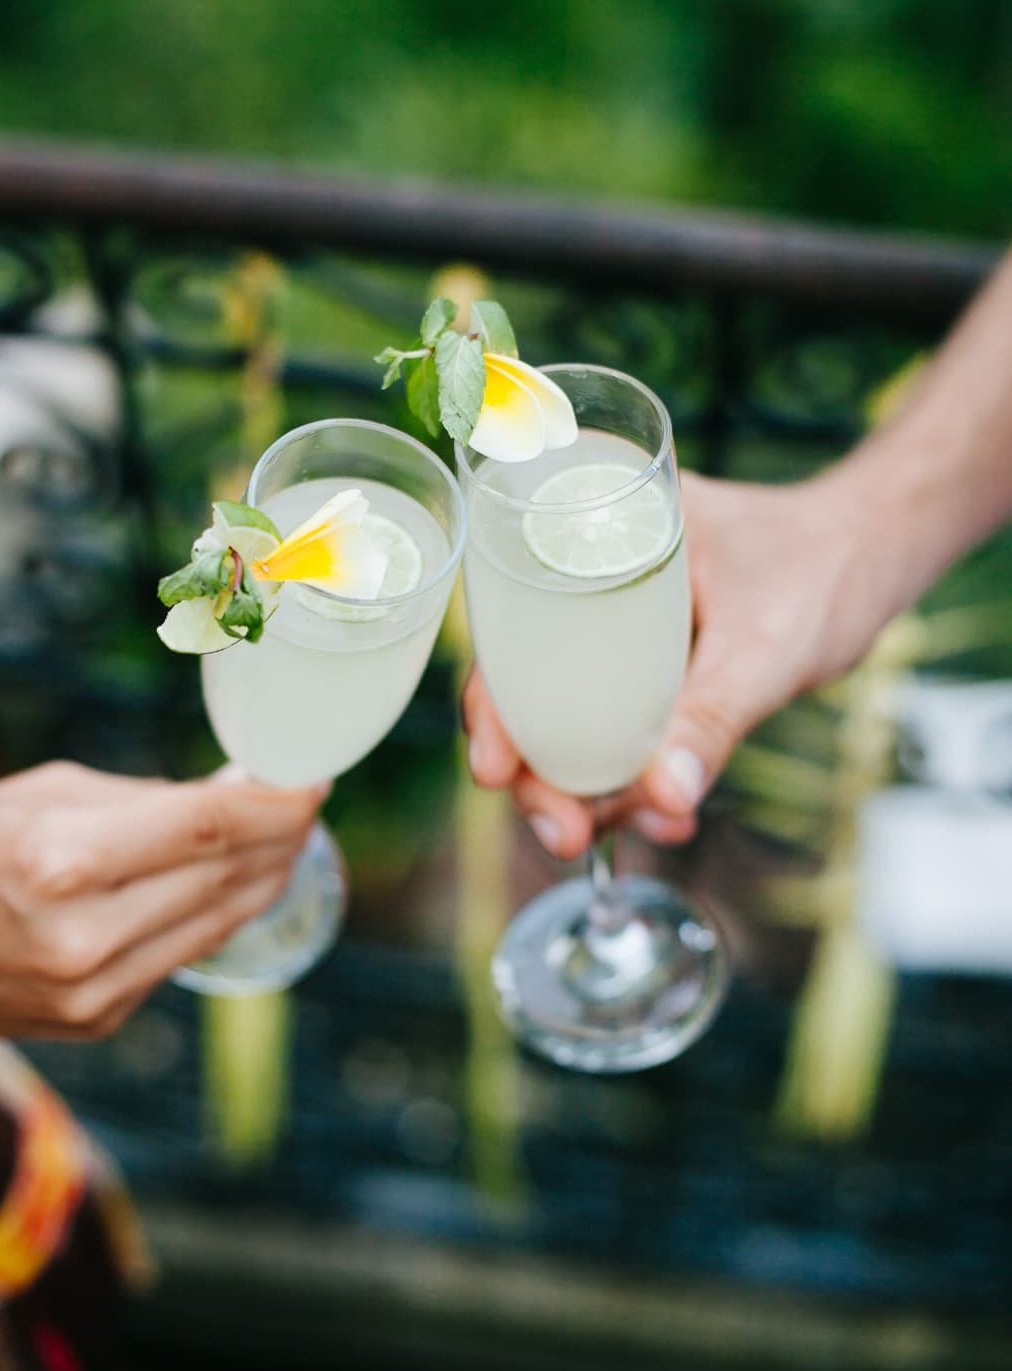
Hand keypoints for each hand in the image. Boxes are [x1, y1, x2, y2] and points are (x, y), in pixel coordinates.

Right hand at [0, 761, 325, 1041]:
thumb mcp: (42, 792)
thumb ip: (146, 798)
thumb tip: (236, 793)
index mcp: (62, 860)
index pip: (209, 826)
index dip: (276, 801)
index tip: (315, 778)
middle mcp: (85, 937)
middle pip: (225, 876)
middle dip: (281, 834)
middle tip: (307, 799)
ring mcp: (95, 991)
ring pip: (219, 923)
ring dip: (264, 876)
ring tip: (284, 836)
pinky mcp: (101, 1021)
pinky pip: (182, 955)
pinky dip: (214, 913)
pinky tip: (228, 882)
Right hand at [465, 468, 885, 856]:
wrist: (878, 549)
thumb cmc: (828, 565)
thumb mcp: (769, 645)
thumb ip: (715, 719)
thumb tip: (664, 800)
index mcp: (595, 536)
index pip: (512, 626)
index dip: (492, 703)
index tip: (495, 770)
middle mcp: (591, 577)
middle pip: (529, 686)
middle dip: (539, 772)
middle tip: (566, 834)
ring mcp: (618, 625)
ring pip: (571, 716)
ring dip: (588, 787)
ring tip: (642, 830)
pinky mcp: (649, 662)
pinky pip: (619, 723)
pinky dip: (635, 775)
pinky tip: (670, 814)